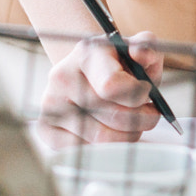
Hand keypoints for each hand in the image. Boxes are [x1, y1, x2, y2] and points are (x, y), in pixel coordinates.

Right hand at [35, 32, 163, 147]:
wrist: (85, 72)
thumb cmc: (117, 64)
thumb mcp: (136, 49)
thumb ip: (147, 46)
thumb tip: (140, 53)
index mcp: (86, 53)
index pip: (112, 85)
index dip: (138, 94)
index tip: (146, 91)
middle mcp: (62, 77)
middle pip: (113, 116)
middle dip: (142, 118)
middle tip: (149, 113)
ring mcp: (51, 104)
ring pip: (102, 138)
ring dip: (129, 134)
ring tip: (133, 121)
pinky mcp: (46, 128)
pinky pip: (87, 150)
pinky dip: (107, 146)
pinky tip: (110, 129)